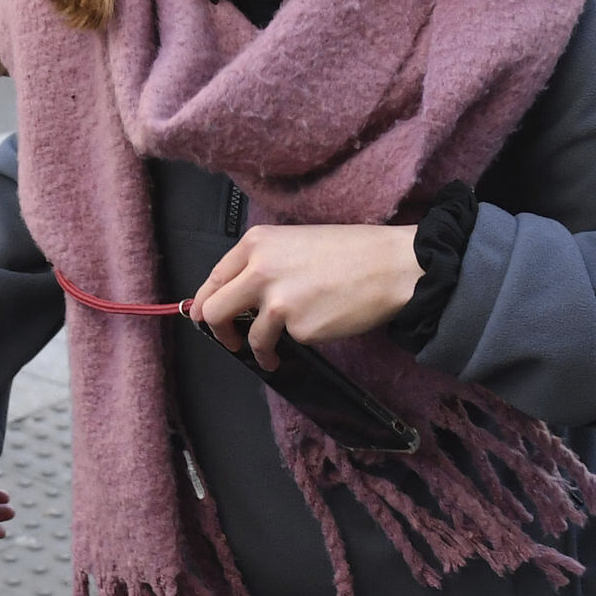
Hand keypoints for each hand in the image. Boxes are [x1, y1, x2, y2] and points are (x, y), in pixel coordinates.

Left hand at [190, 224, 420, 369]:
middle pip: (214, 310)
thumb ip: (263, 265)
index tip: (204, 316)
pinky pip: (289, 341)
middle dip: (218, 332)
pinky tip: (316, 327)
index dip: (205, 302)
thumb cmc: (353, 252)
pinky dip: (297, 342)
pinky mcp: (299, 328)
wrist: (390, 266)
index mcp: (258, 243)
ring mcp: (278, 301)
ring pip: (249, 337)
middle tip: (230, 341)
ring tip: (272, 353)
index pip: (214, 278)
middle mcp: (260, 270)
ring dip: (257, 350)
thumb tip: (241, 295)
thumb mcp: (296, 242)